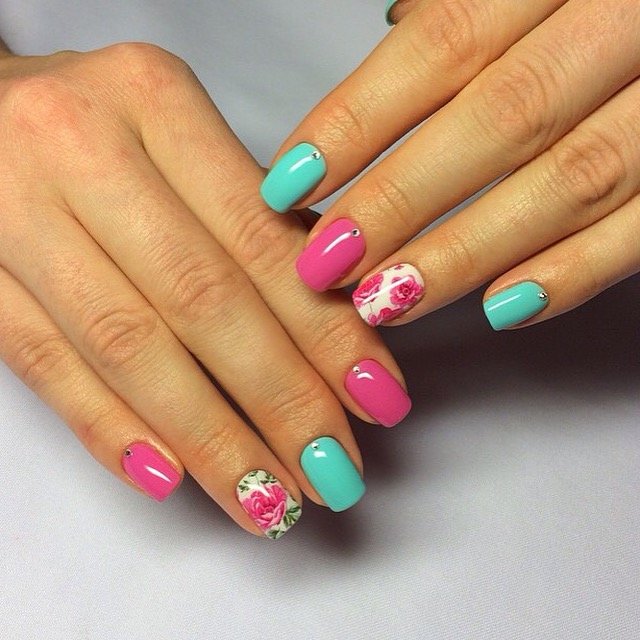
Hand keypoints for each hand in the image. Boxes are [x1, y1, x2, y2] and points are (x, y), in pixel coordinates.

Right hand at [0, 43, 409, 538]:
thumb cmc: (102, 127)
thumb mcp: (182, 140)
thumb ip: (253, 220)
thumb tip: (340, 321)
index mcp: (155, 102)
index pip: (260, 240)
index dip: (326, 331)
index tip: (376, 399)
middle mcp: (82, 149)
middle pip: (203, 300)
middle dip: (280, 400)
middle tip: (333, 470)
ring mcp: (12, 212)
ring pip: (128, 346)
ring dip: (208, 437)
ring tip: (268, 499)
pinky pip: (43, 364)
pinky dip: (110, 427)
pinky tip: (170, 477)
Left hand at [262, 0, 639, 329]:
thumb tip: (401, 29)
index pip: (442, 46)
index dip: (357, 121)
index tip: (291, 184)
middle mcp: (630, 16)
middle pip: (499, 121)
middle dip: (402, 202)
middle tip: (327, 264)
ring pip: (569, 182)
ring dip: (468, 252)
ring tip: (389, 300)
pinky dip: (575, 271)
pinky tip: (503, 307)